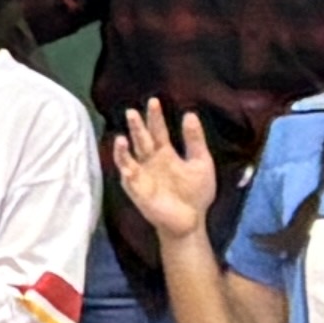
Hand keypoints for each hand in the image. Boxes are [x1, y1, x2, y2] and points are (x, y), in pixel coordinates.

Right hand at [110, 99, 222, 247]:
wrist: (191, 221)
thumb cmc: (196, 193)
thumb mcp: (201, 162)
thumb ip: (194, 140)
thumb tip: (189, 114)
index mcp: (165, 153)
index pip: (158, 131)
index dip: (155, 117)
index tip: (154, 101)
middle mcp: (150, 161)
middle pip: (141, 140)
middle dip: (136, 127)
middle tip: (132, 111)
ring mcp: (142, 175)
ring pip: (129, 158)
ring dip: (124, 149)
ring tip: (122, 138)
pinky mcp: (137, 190)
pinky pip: (129, 179)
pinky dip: (126, 171)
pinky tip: (126, 164)